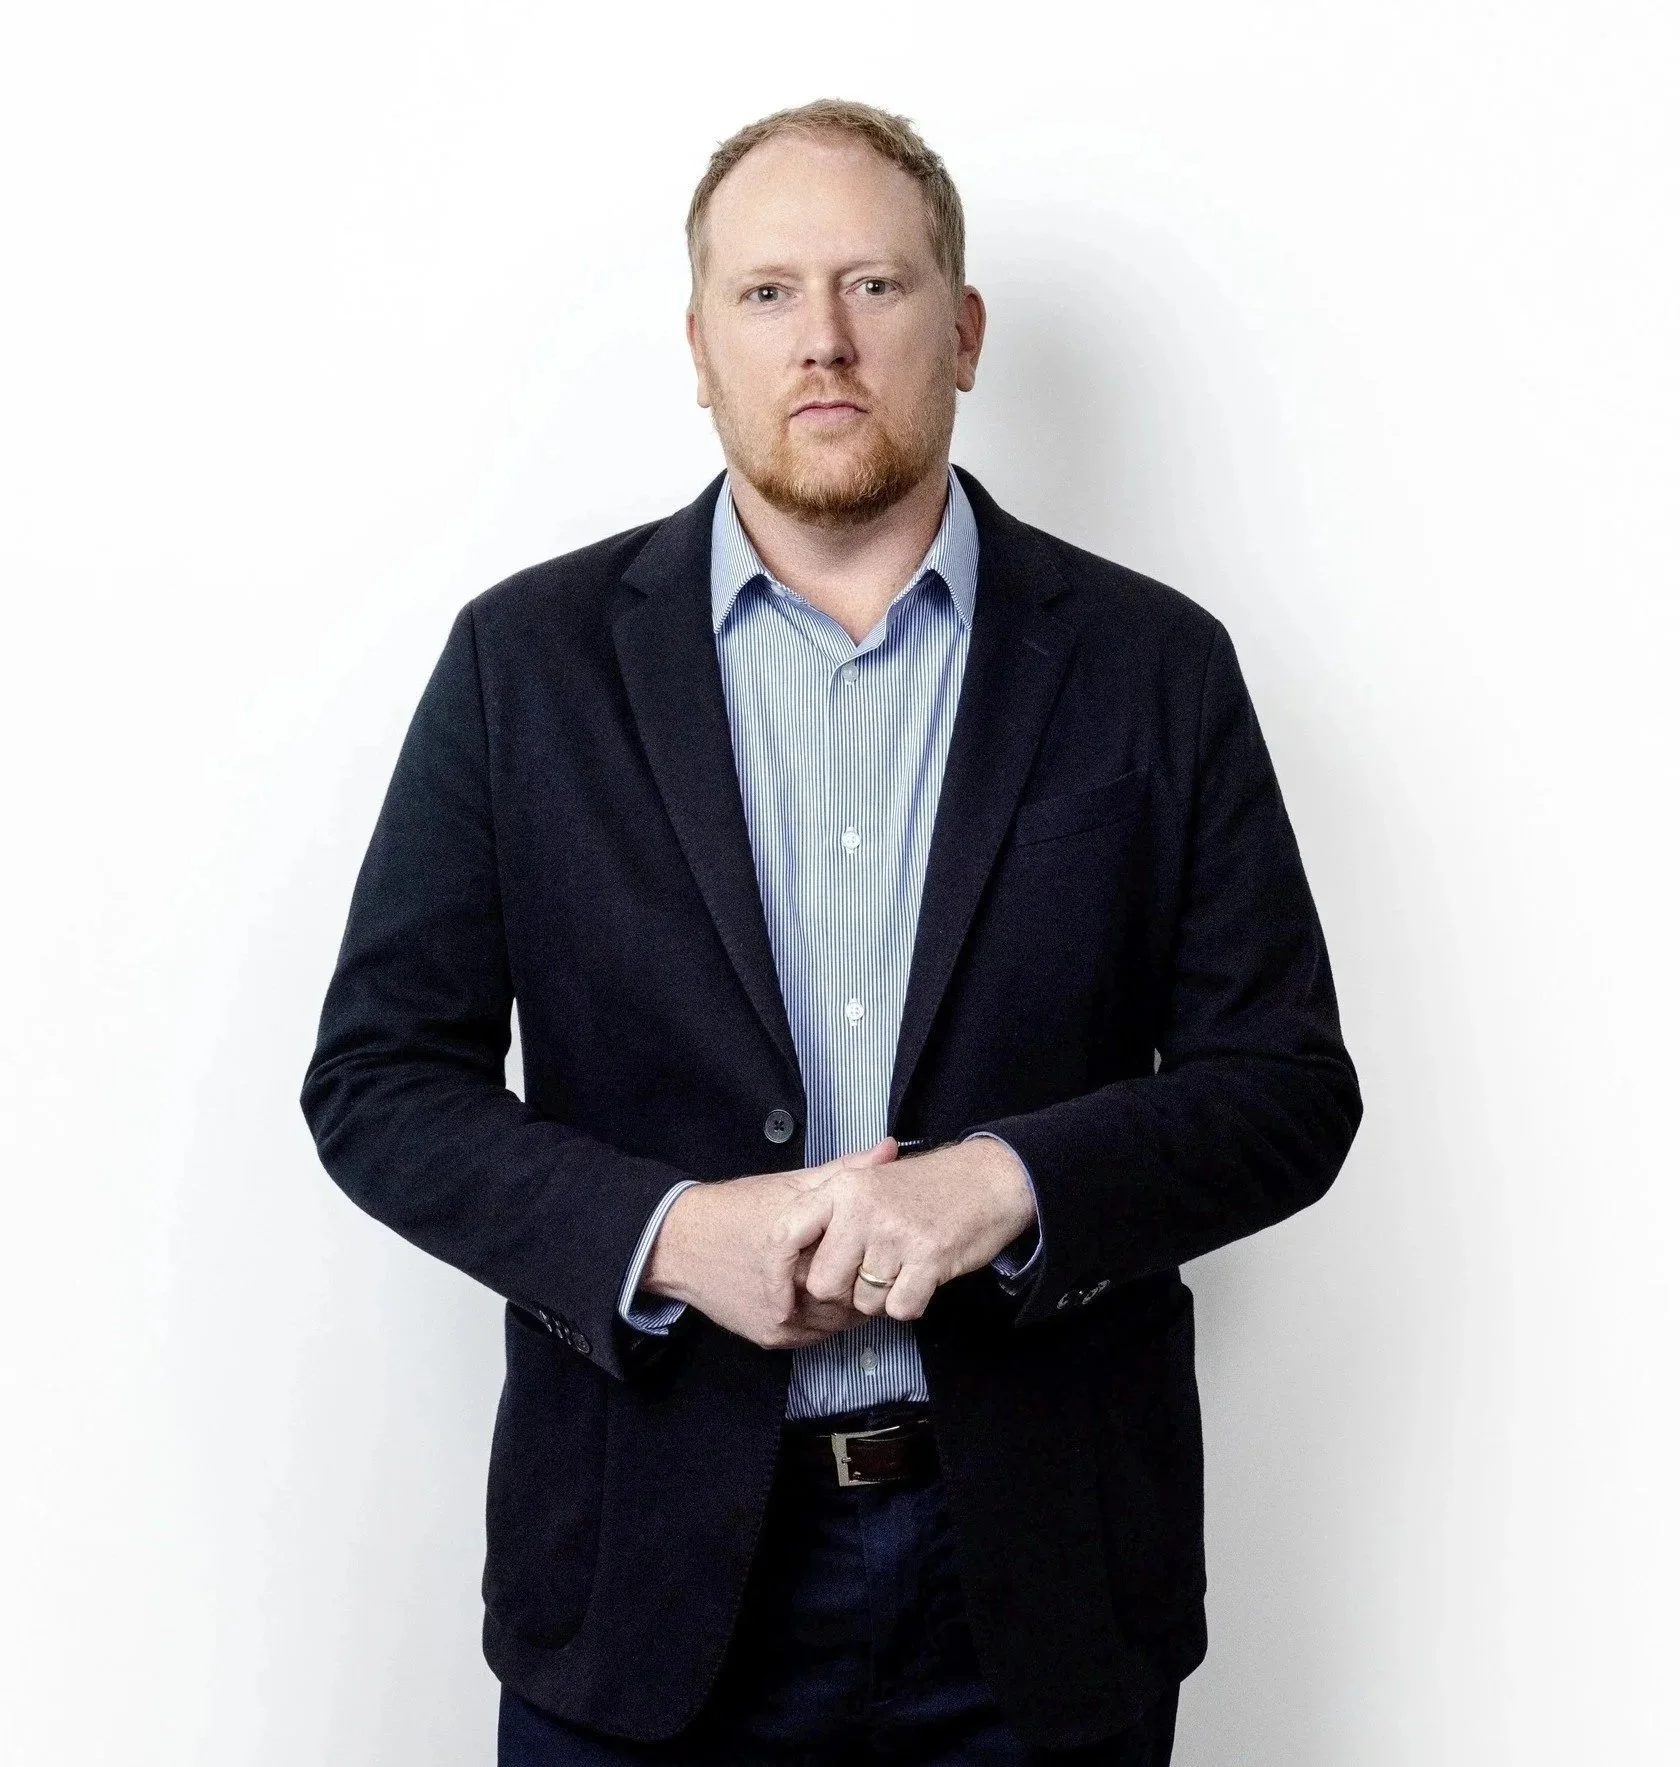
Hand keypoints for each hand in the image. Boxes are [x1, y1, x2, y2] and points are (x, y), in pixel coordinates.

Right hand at [640, 1138, 900, 1349]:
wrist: (679, 1244)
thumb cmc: (738, 1209)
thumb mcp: (791, 1184)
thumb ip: (844, 1169)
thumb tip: (890, 1149)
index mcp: (802, 1251)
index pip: (865, 1267)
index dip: (879, 1255)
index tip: (884, 1243)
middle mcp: (793, 1295)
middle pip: (854, 1298)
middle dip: (866, 1282)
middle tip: (874, 1264)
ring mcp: (783, 1323)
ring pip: (838, 1322)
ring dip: (847, 1304)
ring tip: (852, 1279)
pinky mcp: (771, 1337)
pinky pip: (815, 1334)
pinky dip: (825, 1318)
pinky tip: (827, 1296)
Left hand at [772, 1137, 1035, 1322]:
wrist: (988, 1179)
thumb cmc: (925, 1187)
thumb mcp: (870, 1182)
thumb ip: (828, 1211)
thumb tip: (791, 1260)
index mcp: (841, 1188)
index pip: (785, 1234)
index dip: (776, 1276)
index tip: (781, 1304)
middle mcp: (861, 1209)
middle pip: (823, 1284)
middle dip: (845, 1292)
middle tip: (871, 1273)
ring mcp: (894, 1234)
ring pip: (864, 1302)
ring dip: (883, 1296)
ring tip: (903, 1264)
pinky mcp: (927, 1259)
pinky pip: (899, 1309)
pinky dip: (911, 1303)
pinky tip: (922, 1276)